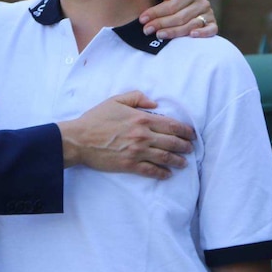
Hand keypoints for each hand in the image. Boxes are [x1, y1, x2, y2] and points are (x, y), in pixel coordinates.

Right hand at [57, 91, 195, 178]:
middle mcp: (143, 136)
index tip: (192, 134)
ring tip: (184, 163)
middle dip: (185, 146)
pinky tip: (167, 174)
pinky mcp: (129, 165)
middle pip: (172, 142)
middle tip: (191, 149)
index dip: (185, 130)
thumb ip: (137, 97)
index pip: (171, 125)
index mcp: (141, 119)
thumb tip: (154, 103)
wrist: (79, 139)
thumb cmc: (96, 118)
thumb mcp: (115, 100)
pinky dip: (161, 173)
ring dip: (177, 161)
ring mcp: (137, 152)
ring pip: (165, 158)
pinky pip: (151, 171)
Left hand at [142, 0, 216, 38]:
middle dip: (161, 24)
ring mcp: (208, 13)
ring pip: (191, 26)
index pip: (172, 4)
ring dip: (173, 32)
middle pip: (180, 17)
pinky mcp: (212, 24)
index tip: (142, 19)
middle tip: (146, 30)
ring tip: (158, 35)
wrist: (178, 1)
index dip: (156, 12)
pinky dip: (203, 33)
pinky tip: (191, 36)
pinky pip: (211, 30)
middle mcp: (202, 1)